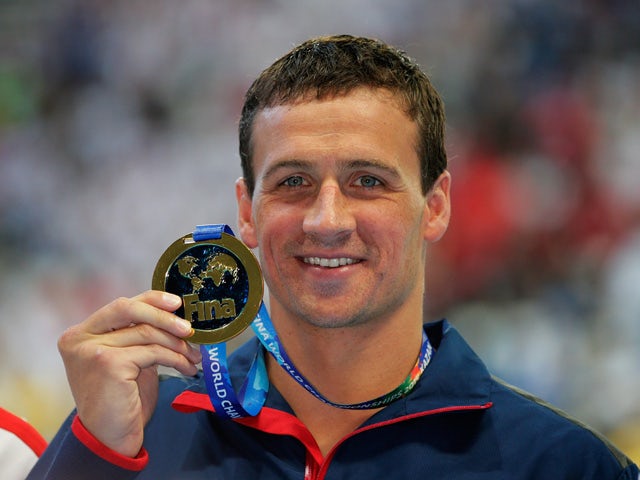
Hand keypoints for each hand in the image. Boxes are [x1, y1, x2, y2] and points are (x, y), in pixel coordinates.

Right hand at [58, 290, 200, 456]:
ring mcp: (92, 350)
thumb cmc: (121, 399)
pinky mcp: (109, 364)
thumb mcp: (129, 358)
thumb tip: (174, 314)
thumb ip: (139, 335)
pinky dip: (176, 359)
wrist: (110, 438)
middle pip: (129, 309)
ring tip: (193, 356)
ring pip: (147, 333)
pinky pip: (153, 352)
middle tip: (189, 329)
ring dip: (177, 344)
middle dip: (164, 316)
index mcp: (80, 333)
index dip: (151, 300)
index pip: (121, 305)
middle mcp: (80, 338)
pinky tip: (186, 368)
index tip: (177, 302)